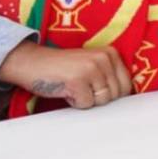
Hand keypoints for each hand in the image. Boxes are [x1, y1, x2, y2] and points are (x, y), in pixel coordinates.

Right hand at [0, 41, 132, 109]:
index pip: (126, 85)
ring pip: (101, 101)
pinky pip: (85, 104)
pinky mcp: (78, 80)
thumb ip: (109, 76)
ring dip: (86, 99)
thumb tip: (125, 99)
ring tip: (73, 86)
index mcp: (111, 53)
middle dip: (97, 97)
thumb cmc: (62, 68)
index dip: (111, 94)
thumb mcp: (92, 65)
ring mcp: (91, 68)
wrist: (31, 62)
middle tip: (81, 86)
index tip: (95, 89)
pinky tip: (65, 89)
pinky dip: (74, 102)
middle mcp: (104, 58)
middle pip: (115, 95)